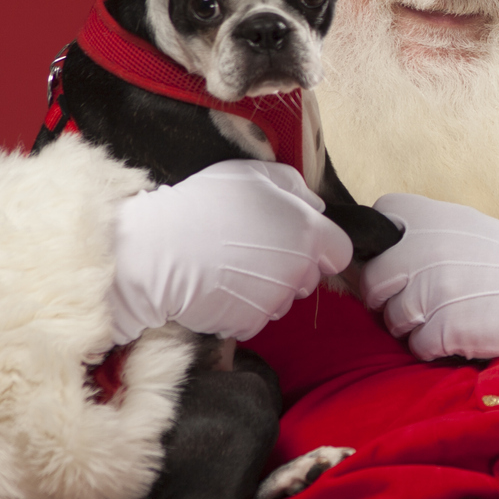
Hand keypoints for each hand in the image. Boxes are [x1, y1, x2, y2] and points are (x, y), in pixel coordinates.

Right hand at [110, 160, 352, 342]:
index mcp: (307, 232)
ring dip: (265, 289)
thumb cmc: (203, 205)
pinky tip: (217, 288)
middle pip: (309, 278)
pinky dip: (240, 309)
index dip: (321, 247)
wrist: (158, 251)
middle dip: (290, 268)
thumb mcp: (251, 174)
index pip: (340, 251)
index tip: (297, 243)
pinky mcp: (249, 324)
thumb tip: (315, 205)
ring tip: (229, 268)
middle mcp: (298, 270)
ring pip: (282, 300)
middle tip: (252, 251)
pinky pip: (254, 319)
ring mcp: (274, 301)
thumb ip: (292, 186)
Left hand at [360, 193, 498, 360]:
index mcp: (429, 217)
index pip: (380, 218)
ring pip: (392, 319)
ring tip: (446, 318)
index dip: (384, 244)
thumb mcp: (467, 227)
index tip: (401, 259)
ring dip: (413, 325)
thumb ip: (424, 232)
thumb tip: (384, 251)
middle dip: (388, 297)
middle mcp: (423, 250)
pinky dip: (433, 348)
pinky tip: (457, 335)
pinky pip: (416, 346)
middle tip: (417, 302)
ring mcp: (431, 291)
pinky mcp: (442, 329)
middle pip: (374, 280)